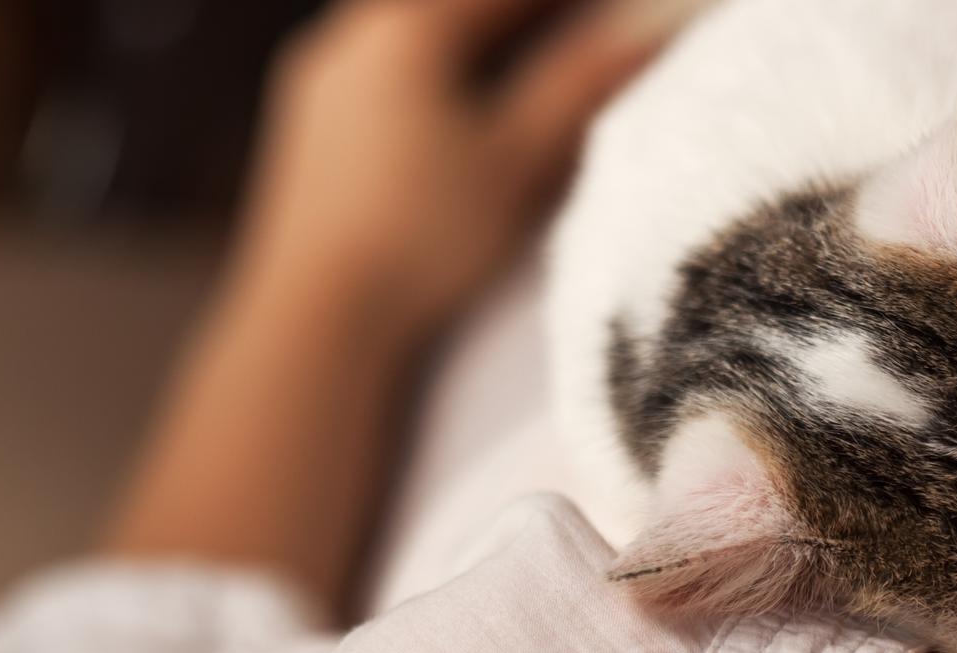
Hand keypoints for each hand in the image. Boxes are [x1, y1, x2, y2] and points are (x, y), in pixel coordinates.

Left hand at [234, 0, 669, 344]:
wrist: (317, 317)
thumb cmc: (422, 240)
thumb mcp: (520, 161)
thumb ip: (581, 85)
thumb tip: (646, 29)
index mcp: (407, 33)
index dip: (566, 0)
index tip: (614, 9)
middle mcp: (351, 42)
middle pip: (453, 5)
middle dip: (515, 11)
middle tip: (573, 21)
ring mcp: (321, 86)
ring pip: (409, 28)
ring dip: (471, 30)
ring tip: (522, 47)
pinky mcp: (310, 131)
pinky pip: (378, 65)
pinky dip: (432, 62)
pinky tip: (454, 96)